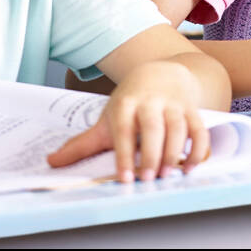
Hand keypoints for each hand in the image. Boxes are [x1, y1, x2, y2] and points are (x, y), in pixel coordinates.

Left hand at [46, 61, 208, 181]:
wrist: (160, 71)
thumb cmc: (131, 102)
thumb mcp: (107, 118)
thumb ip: (82, 143)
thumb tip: (52, 161)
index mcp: (125, 104)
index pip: (124, 130)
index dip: (124, 154)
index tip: (125, 178)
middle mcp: (150, 102)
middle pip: (153, 127)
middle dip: (152, 154)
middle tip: (149, 178)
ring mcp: (174, 104)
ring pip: (178, 127)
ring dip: (174, 152)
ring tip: (168, 174)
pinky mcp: (192, 109)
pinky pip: (199, 128)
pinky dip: (199, 148)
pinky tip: (191, 166)